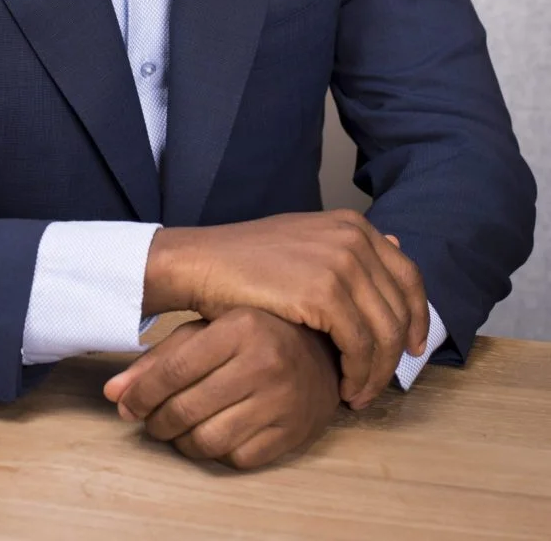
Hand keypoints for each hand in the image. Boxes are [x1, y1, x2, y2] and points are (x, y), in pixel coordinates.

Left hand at [103, 307, 339, 468]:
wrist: (325, 351)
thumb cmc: (255, 333)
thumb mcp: (209, 328)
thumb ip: (160, 357)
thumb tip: (114, 394)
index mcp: (240, 326)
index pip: (175, 369)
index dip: (141, 393)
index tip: (126, 404)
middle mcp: (265, 362)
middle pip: (187, 409)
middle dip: (156, 421)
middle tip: (149, 419)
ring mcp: (282, 401)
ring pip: (209, 441)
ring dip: (181, 441)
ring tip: (175, 429)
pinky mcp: (293, 433)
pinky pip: (237, 459)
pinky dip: (214, 453)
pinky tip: (210, 433)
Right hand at [142, 210, 428, 408]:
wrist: (202, 263)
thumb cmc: (246, 261)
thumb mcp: (306, 241)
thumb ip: (348, 246)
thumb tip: (396, 241)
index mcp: (352, 225)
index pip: (409, 277)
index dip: (418, 318)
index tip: (413, 349)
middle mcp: (354, 238)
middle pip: (400, 310)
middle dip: (395, 355)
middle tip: (376, 384)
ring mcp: (342, 263)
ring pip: (384, 334)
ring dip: (376, 373)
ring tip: (356, 394)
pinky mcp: (325, 293)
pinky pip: (360, 346)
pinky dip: (358, 374)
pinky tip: (342, 387)